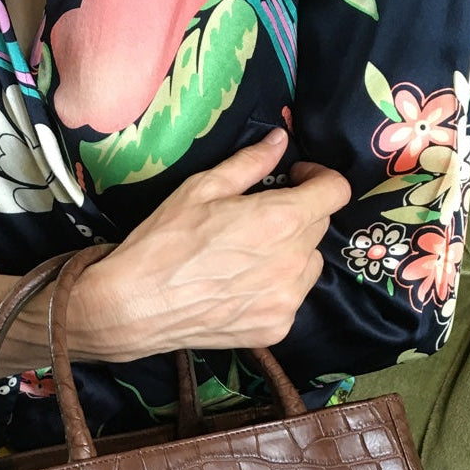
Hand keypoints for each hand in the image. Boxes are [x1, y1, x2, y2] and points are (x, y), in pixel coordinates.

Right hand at [75, 131, 350, 360]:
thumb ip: (249, 163)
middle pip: (319, 227)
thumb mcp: (200, 189)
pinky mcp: (276, 329)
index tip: (295, 177)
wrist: (133, 307)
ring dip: (291, 254)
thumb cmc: (162, 242)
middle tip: (258, 216)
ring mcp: (287, 300)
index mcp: (281, 220)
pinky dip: (275, 289)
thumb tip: (279, 140)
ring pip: (309, 265)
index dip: (319, 177)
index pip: (336, 190)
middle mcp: (294, 262)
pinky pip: (290, 299)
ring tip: (250, 255)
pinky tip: (239, 287)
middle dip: (298, 214)